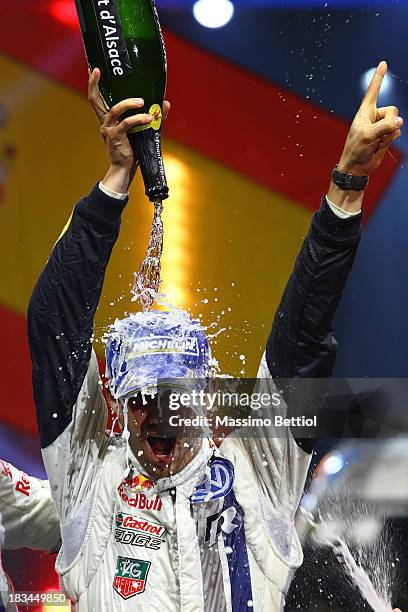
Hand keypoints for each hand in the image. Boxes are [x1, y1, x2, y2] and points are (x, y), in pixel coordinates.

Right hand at [88, 68, 170, 170]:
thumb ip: (153, 116)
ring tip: (142, 102)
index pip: (96, 98)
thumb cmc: (133, 149)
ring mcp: (108, 129)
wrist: (125, 168)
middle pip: (94, 100)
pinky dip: (138, 119)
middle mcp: (105, 121)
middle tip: (98, 71)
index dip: (94, 83)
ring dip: (128, 103)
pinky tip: (148, 118)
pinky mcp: (115, 137)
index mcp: (108, 118)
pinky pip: (126, 124)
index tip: (94, 68)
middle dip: (94, 84)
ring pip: (114, 109)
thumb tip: (165, 103)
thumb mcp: (142, 129)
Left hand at [338, 61, 402, 175]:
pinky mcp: (386, 136)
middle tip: (378, 134)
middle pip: (392, 110)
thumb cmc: (356, 149)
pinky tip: (380, 145)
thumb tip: (400, 122)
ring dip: (389, 134)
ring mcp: (381, 126)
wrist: (357, 167)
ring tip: (376, 142)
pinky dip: (390, 140)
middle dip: (389, 122)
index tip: (383, 63)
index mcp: (365, 111)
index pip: (373, 90)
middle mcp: (374, 116)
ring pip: (396, 122)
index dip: (378, 77)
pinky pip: (397, 132)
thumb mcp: (368, 136)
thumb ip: (385, 127)